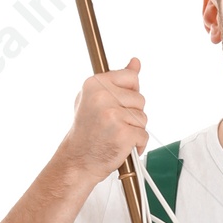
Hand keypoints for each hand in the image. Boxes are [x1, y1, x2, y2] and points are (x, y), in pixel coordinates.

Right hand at [56, 59, 147, 187]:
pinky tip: (122, 146)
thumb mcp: (95, 98)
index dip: (130, 92)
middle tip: (113, 124)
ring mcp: (112, 115)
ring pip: (143, 118)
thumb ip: (117, 80)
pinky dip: (137, 144)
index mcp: (94, 84)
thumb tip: (136, 62)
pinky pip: (144, 134)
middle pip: (140, 99)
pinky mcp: (123, 133)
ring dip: (135, 129)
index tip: (119, 103)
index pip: (131, 77)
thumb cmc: (87, 131)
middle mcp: (102, 97)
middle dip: (132, 114)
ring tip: (115, 135)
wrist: (78, 160)